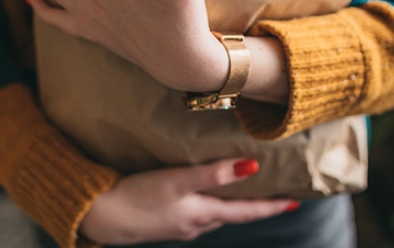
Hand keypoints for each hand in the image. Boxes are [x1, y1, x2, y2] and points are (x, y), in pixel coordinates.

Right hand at [79, 158, 299, 244]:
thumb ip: (213, 174)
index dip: (271, 207)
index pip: (247, 212)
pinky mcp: (164, 221)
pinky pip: (197, 213)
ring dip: (234, 206)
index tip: (295, 202)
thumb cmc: (137, 197)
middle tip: (276, 197)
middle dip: (256, 207)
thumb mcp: (176, 182)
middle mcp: (195, 224)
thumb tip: (252, 167)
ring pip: (215, 215)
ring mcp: (179, 225)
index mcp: (202, 214)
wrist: (98, 215)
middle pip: (234, 215)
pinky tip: (202, 195)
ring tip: (246, 193)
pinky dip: (210, 204)